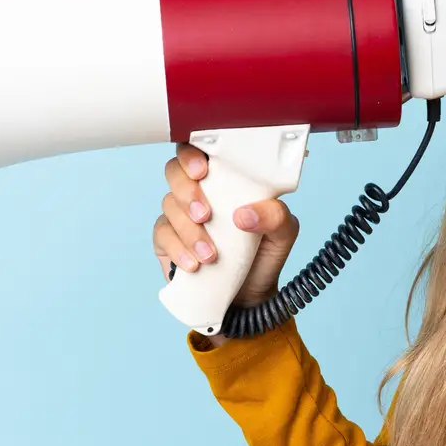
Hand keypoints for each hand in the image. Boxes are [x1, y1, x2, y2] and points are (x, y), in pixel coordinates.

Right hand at [152, 142, 301, 322]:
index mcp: (225, 178)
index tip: (202, 170)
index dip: (193, 153)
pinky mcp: (167, 240)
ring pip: (169, 205)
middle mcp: (199, 191)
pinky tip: (194, 264)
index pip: (200, 150)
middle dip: (187, 191)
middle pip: (174, 171)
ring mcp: (179, 215)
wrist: (250, 295)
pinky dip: (177, 249)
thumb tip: (244, 214)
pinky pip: (162, 235)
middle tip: (205, 215)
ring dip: (189, 230)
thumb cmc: (264, 253)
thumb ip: (276, 216)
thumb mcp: (283, 233)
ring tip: (210, 255)